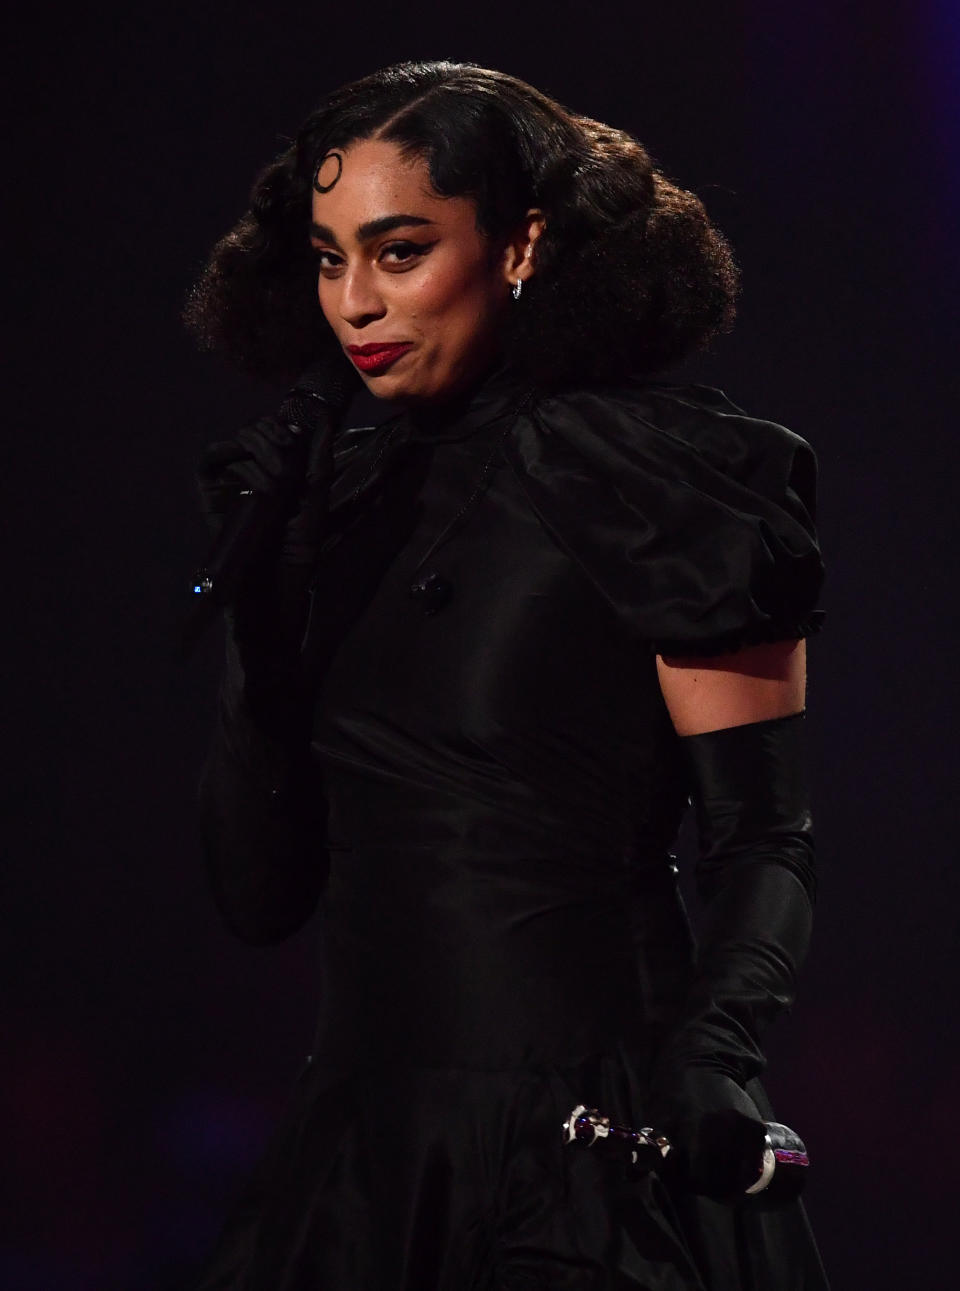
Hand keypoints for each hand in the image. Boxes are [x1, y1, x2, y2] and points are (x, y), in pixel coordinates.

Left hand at [646, 1068, 769, 1201]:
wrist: (704, 1066)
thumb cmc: (677, 1096)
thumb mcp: (661, 1120)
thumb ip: (650, 1150)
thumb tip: (630, 1177)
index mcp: (697, 1130)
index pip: (697, 1178)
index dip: (689, 1184)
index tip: (684, 1180)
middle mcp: (724, 1130)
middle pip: (720, 1181)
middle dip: (708, 1185)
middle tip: (700, 1179)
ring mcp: (743, 1129)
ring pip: (739, 1177)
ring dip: (727, 1182)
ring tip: (715, 1173)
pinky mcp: (757, 1128)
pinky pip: (752, 1165)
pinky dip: (743, 1171)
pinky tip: (731, 1165)